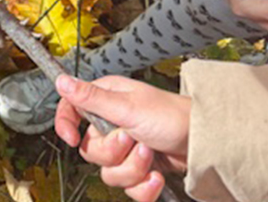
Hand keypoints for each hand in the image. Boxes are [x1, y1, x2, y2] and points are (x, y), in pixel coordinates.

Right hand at [54, 75, 190, 201]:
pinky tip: (156, 176)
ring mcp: (126, 148)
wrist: (206, 144)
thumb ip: (91, 98)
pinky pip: (128, 187)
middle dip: (113, 152)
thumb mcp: (127, 107)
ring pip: (109, 171)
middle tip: (132, 140)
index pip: (71, 109)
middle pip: (91, 149)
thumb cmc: (172, 116)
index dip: (67, 124)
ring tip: (150, 155)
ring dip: (132, 169)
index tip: (73, 139)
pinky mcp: (139, 168)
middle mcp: (112, 124)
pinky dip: (143, 186)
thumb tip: (61, 81)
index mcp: (106, 101)